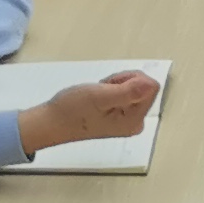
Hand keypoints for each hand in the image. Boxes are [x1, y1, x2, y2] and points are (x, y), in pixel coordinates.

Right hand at [19, 70, 160, 152]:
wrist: (52, 122)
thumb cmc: (72, 111)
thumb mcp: (100, 97)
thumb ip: (128, 92)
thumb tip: (152, 85)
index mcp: (135, 121)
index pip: (150, 86)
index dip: (129, 79)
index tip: (110, 87)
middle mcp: (135, 123)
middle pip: (143, 87)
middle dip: (122, 82)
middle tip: (101, 91)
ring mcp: (127, 121)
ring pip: (133, 88)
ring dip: (114, 85)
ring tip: (97, 95)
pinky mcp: (119, 117)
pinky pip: (124, 94)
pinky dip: (110, 90)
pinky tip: (96, 99)